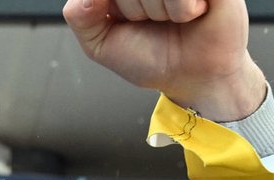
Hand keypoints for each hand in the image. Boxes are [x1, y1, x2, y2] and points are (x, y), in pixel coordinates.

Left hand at [64, 0, 268, 121]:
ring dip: (160, 11)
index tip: (124, 20)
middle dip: (134, 10)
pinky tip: (193, 13)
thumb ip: (80, 16)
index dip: (116, 8)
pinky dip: (182, 9)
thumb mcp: (100, 44)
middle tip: (152, 20)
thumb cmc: (150, 57)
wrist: (193, 76)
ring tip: (174, 18)